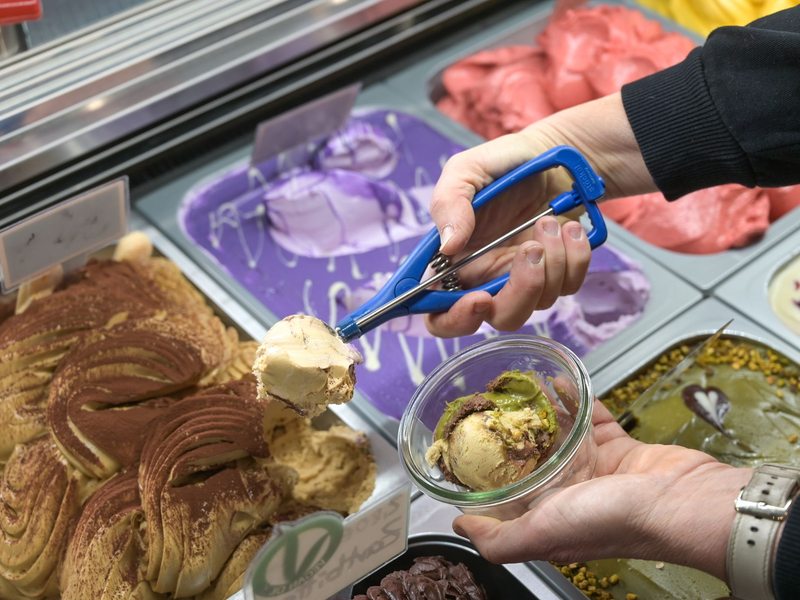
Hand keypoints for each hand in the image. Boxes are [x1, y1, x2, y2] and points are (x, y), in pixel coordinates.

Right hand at [426, 92, 655, 336]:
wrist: (552, 154)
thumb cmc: (502, 163)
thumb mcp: (466, 171)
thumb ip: (449, 204)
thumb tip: (447, 246)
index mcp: (454, 263)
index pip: (439, 313)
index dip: (454, 318)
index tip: (478, 300)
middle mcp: (487, 278)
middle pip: (496, 318)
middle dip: (518, 293)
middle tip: (529, 251)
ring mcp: (524, 279)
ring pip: (538, 304)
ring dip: (551, 260)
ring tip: (548, 220)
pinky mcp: (558, 275)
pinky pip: (569, 285)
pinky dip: (574, 256)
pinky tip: (567, 227)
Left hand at [452, 400, 751, 582]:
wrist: (679, 500)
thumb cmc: (612, 520)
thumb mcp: (541, 535)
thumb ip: (498, 540)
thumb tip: (459, 528)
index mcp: (547, 516)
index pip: (508, 492)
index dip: (486, 469)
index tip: (468, 440)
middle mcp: (568, 492)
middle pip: (531, 457)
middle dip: (511, 431)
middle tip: (492, 402)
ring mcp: (593, 466)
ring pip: (559, 432)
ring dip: (540, 409)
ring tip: (519, 384)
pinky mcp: (617, 445)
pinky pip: (591, 416)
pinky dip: (576, 398)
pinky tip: (559, 380)